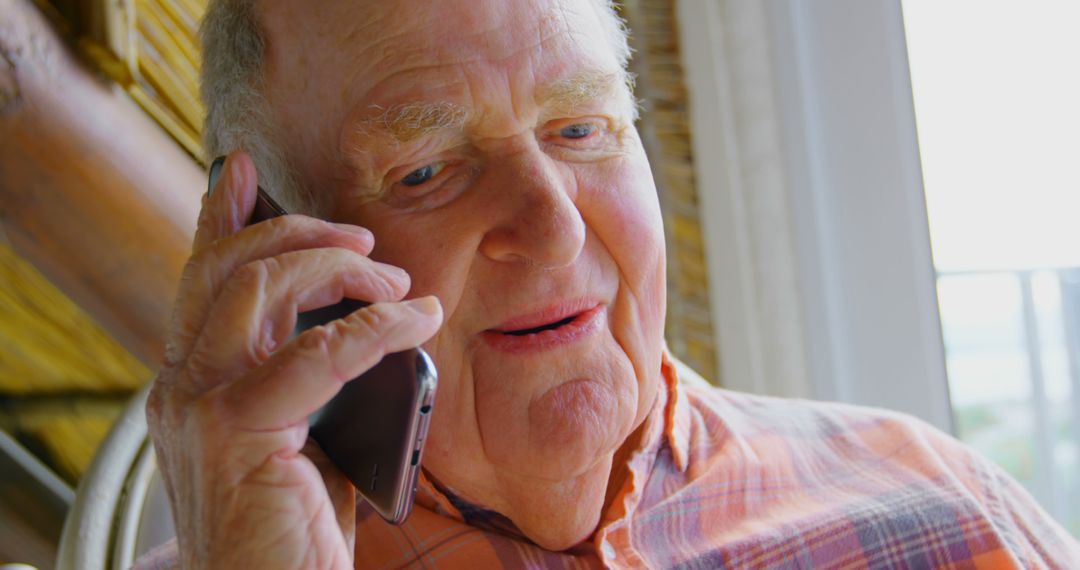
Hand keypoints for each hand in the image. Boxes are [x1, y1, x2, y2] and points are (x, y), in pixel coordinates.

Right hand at [146, 151, 442, 568]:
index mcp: (191, 383)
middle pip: (226, 268)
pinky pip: (317, 350)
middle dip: (299, 234)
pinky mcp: (235, 431)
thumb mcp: (303, 436)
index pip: (200, 281)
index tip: (244, 170)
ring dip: (337, 267)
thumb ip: (311, 380)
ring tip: (396, 283)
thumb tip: (366, 322)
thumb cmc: (295, 528)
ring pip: (256, 287)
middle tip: (365, 241)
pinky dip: (378, 325)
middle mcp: (179, 386)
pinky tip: (419, 320)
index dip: (219, 218)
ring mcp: (198, 406)